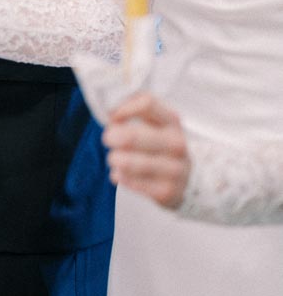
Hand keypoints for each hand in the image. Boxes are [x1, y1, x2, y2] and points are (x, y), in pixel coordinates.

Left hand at [102, 91, 190, 208]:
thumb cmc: (160, 145)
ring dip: (115, 159)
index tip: (113, 116)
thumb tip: (110, 108)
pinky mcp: (166, 191)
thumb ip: (132, 110)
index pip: (146, 104)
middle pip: (132, 136)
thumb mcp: (155, 123)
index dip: (122, 108)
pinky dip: (119, 176)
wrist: (187, 180)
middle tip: (108, 138)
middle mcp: (177, 144)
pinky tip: (119, 173)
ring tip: (114, 158)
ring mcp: (174, 170)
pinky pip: (131, 182)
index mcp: (172, 122)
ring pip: (128, 162)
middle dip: (112, 136)